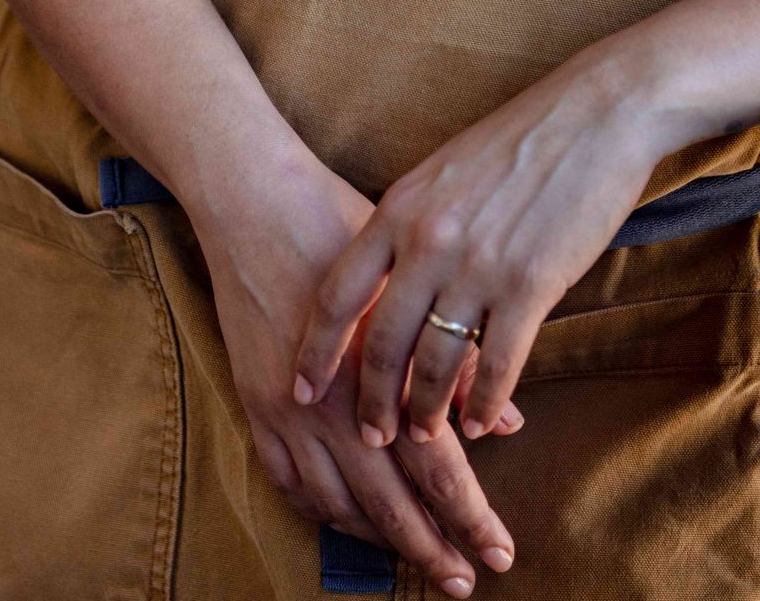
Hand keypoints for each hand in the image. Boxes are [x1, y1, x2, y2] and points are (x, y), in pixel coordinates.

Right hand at [193, 147, 523, 595]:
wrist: (251, 198)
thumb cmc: (338, 222)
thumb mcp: (411, 280)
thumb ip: (456, 357)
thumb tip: (508, 420)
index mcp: (380, 371)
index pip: (436, 468)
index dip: (470, 517)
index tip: (500, 552)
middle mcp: (331, 404)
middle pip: (391, 502)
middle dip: (433, 549)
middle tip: (466, 581)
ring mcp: (286, 410)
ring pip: (338, 503)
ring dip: (381, 538)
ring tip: (416, 556)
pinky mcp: (254, 402)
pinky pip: (288, 482)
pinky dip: (322, 510)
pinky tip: (348, 519)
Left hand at [291, 45, 663, 447]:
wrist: (595, 114)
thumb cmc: (520, 141)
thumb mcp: (443, 172)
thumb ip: (410, 224)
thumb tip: (387, 279)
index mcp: (400, 208)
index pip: (337, 293)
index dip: (315, 350)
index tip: (302, 388)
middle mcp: (429, 240)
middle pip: (381, 342)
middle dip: (372, 400)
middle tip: (371, 435)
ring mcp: (479, 264)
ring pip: (435, 364)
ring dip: (426, 411)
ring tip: (424, 434)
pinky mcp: (531, 284)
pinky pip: (496, 365)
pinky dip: (483, 403)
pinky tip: (480, 422)